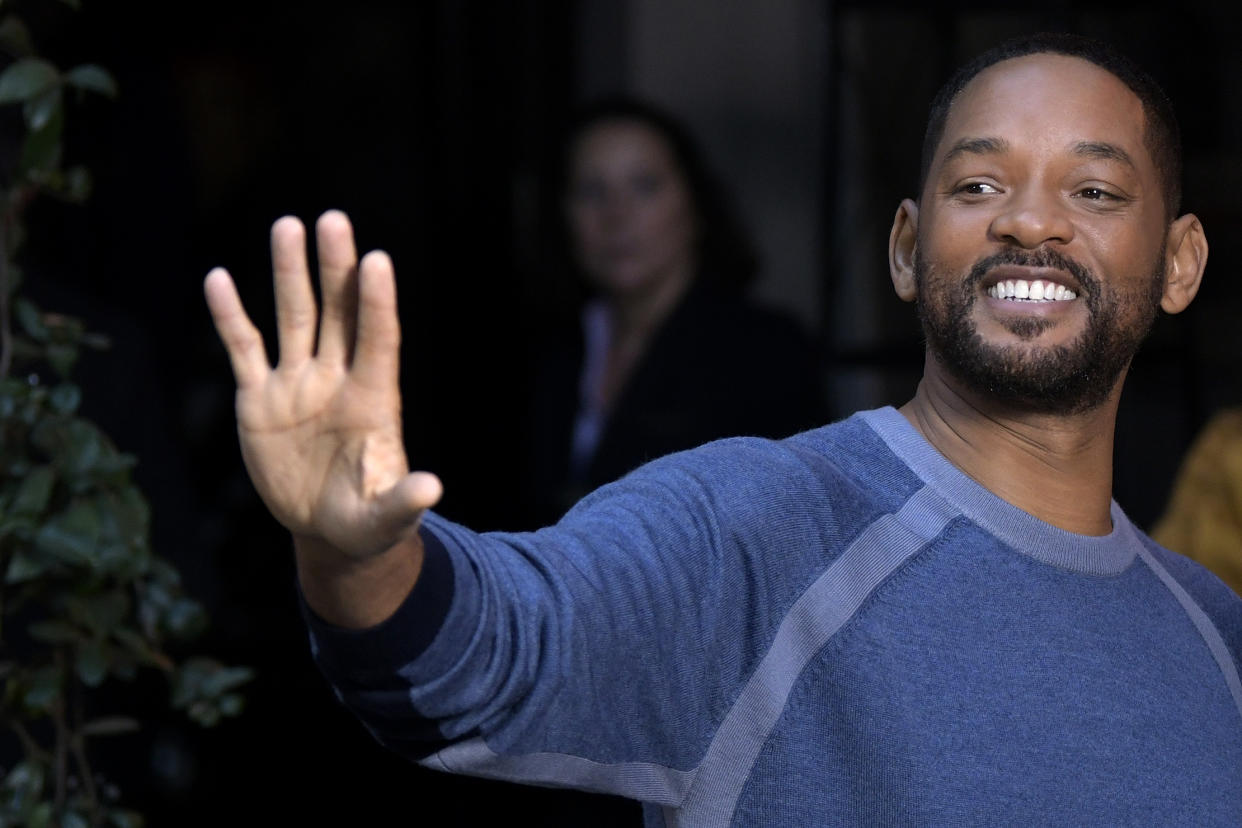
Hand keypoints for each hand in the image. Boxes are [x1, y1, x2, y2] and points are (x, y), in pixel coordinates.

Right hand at [204, 210, 441, 560]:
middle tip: (333, 220)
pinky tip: (219, 278)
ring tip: (288, 225)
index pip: (377, 340)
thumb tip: (432, 489)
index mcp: (372, 401)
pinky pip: (243, 349)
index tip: (377, 260)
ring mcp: (297, 385)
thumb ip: (404, 501)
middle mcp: (336, 380)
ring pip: (293, 318)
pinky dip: (230, 316)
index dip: (376, 303)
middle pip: (337, 313)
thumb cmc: (368, 521)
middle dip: (335, 269)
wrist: (327, 528)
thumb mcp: (386, 517)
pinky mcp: (260, 399)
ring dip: (289, 274)